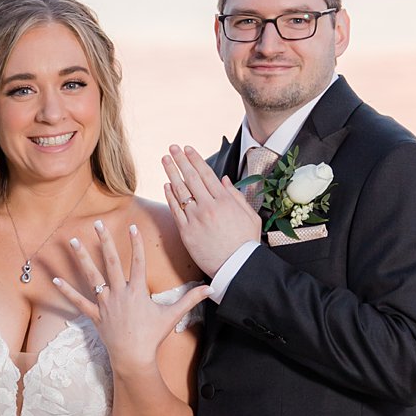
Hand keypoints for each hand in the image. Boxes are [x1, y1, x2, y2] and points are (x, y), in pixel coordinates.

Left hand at [52, 222, 208, 370]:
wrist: (134, 358)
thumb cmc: (153, 337)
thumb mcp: (172, 316)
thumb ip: (190, 299)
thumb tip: (210, 288)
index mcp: (138, 291)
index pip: (137, 261)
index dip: (136, 243)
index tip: (132, 226)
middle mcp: (120, 293)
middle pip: (111, 261)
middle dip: (104, 240)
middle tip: (97, 223)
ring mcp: (105, 303)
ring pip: (92, 276)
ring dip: (82, 257)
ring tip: (73, 241)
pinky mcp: (95, 315)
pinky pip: (78, 301)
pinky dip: (66, 291)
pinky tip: (54, 279)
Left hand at [162, 145, 260, 275]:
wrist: (236, 267)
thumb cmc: (246, 243)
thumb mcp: (250, 216)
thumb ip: (236, 196)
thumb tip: (224, 180)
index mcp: (225, 201)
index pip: (206, 174)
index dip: (195, 159)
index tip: (187, 149)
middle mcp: (208, 206)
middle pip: (191, 178)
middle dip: (180, 160)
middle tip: (172, 148)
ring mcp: (196, 219)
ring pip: (180, 191)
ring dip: (171, 173)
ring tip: (165, 160)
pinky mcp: (186, 232)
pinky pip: (175, 210)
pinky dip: (170, 196)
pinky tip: (167, 185)